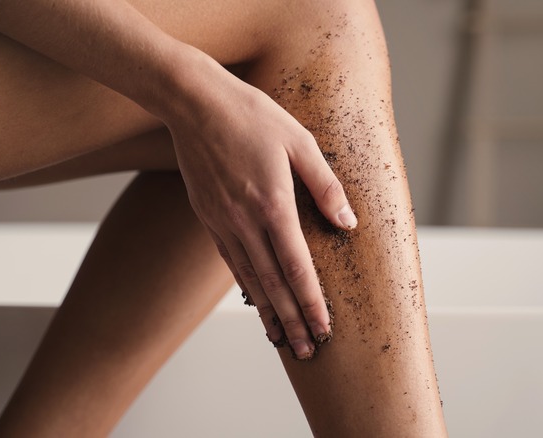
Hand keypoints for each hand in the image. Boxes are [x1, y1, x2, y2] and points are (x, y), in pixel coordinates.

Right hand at [166, 71, 356, 359]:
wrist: (194, 105)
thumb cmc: (251, 116)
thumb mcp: (300, 142)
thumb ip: (325, 186)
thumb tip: (347, 223)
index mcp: (273, 205)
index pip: (298, 267)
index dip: (311, 302)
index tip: (323, 329)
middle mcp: (246, 222)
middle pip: (273, 284)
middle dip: (292, 321)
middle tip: (306, 351)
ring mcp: (224, 223)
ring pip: (250, 279)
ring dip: (268, 313)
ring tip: (282, 340)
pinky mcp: (209, 218)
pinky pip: (231, 262)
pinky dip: (246, 287)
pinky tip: (255, 302)